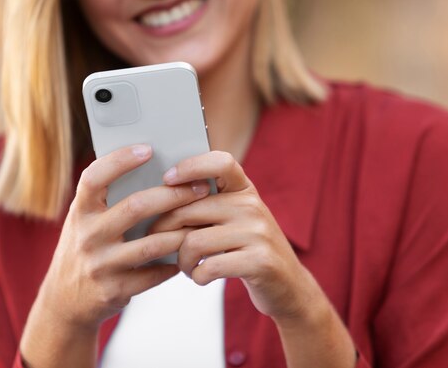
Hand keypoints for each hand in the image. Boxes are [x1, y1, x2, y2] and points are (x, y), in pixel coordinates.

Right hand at [36, 144, 211, 328]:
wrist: (64, 301)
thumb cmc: (85, 248)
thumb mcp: (85, 222)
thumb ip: (107, 201)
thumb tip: (153, 170)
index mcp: (80, 212)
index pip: (94, 177)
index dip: (120, 160)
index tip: (148, 149)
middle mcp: (87, 235)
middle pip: (136, 207)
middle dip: (173, 195)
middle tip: (198, 187)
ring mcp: (100, 265)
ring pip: (151, 244)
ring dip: (180, 233)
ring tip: (200, 222)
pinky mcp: (114, 289)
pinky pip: (154, 274)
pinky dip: (173, 263)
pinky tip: (184, 254)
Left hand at [150, 151, 323, 323]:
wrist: (289, 286)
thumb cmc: (249, 250)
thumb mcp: (236, 219)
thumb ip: (208, 205)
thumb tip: (158, 198)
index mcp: (245, 190)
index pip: (220, 162)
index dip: (190, 166)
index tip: (167, 179)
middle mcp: (252, 206)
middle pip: (190, 209)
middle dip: (165, 231)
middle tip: (161, 244)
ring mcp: (258, 233)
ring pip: (194, 241)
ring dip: (182, 260)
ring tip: (186, 266)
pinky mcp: (260, 262)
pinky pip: (209, 267)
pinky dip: (197, 276)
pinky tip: (201, 276)